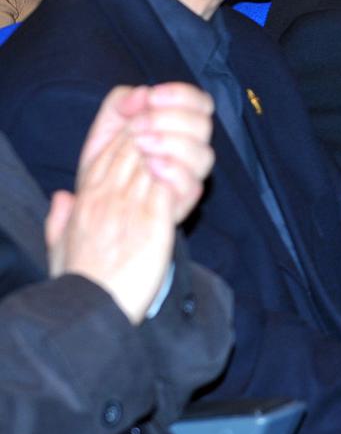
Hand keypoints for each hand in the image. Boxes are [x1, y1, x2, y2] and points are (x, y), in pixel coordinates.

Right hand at [47, 89, 181, 321]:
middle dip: (161, 128)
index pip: (112, 144)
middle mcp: (106, 193)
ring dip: (174, 148)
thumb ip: (59, 218)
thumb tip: (62, 198)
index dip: (137, 125)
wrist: (92, 310)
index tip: (155, 123)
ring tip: (186, 147)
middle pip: (136, 142)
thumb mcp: (59, 245)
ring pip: (154, 156)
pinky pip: (170, 184)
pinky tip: (189, 175)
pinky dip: (181, 175)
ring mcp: (129, 205)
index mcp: (87, 195)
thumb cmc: (79, 282)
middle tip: (179, 127)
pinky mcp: (154, 221)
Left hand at [77, 83, 214, 222]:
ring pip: (204, 154)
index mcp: (179, 127)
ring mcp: (189, 176)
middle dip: (168, 119)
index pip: (201, 103)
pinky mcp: (182, 200)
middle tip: (137, 127)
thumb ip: (120, 102)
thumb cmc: (106, 166)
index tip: (152, 97)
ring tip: (140, 146)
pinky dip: (172, 170)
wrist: (94, 209)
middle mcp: (191, 150)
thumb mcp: (106, 127)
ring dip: (171, 143)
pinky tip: (150, 166)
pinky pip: (192, 183)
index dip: (182, 95)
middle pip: (204, 125)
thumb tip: (143, 94)